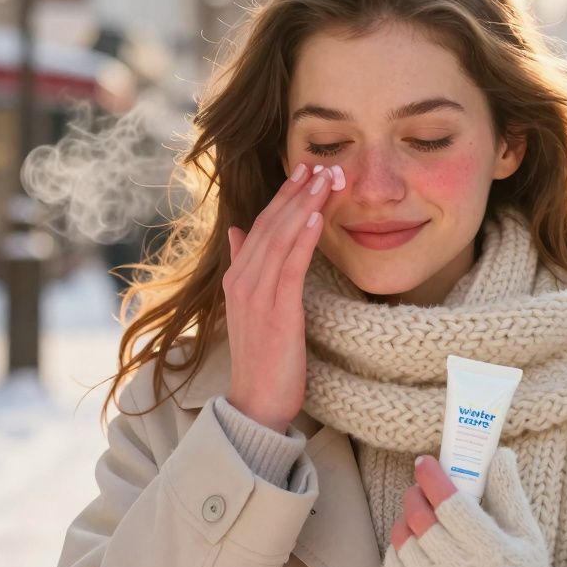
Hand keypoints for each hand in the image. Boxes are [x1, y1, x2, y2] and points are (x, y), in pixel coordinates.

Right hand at [223, 163, 343, 432]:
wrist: (256, 402)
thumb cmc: (263, 357)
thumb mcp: (251, 306)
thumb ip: (245, 265)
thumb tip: (238, 231)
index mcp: (238, 277)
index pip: (262, 225)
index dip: (285, 196)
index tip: (307, 170)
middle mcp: (242, 280)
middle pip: (272, 224)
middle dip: (298, 192)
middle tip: (323, 164)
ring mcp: (256, 295)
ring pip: (281, 238)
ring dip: (305, 205)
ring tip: (327, 179)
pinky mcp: (276, 311)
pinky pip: (290, 267)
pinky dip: (303, 238)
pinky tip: (317, 217)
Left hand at [383, 448, 565, 566]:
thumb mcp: (525, 537)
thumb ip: (508, 494)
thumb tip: (500, 454)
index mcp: (490, 551)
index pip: (450, 505)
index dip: (433, 478)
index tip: (425, 463)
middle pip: (420, 518)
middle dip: (416, 493)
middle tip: (423, 487)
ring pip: (403, 539)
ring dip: (407, 518)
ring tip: (421, 515)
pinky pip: (393, 563)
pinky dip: (399, 546)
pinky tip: (415, 542)